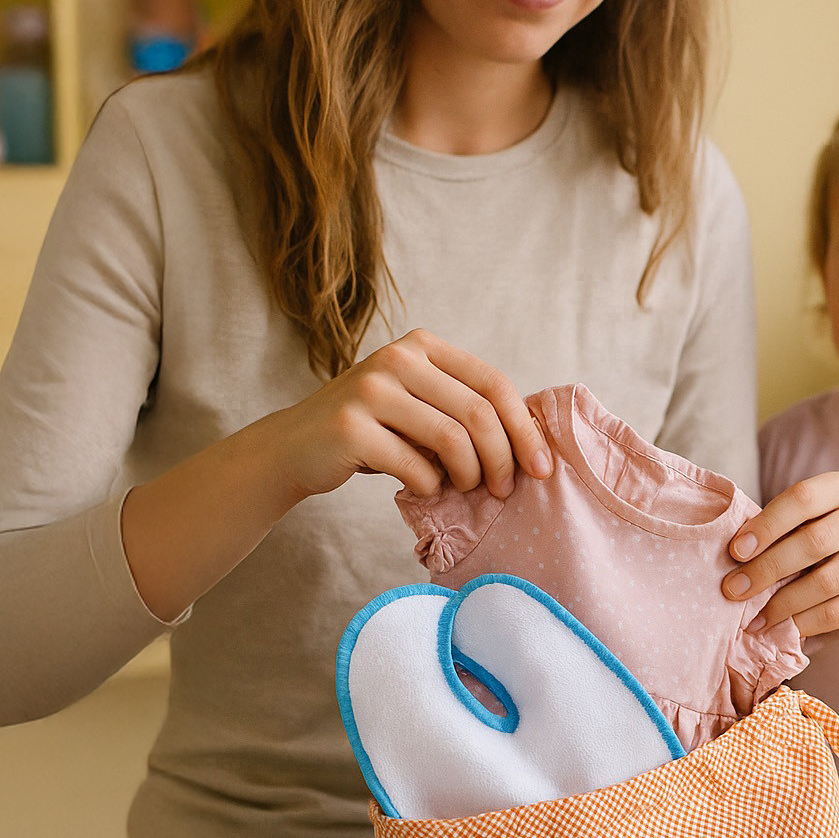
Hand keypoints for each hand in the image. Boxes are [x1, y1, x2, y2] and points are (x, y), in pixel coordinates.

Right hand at [254, 327, 552, 506]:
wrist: (296, 448)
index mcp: (423, 346)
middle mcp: (397, 358)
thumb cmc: (374, 433)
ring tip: (462, 488)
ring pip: (452, 440)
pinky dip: (430, 486)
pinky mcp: (350, 427)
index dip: (524, 430)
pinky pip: (416, 466)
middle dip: (502, 460)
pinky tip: (423, 487)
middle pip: (478, 413)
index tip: (542, 469)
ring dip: (468, 475)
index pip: (493, 384)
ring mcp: (370, 389)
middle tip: (503, 491)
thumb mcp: (419, 406)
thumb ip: (463, 409)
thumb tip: (532, 445)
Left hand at [723, 472, 838, 637]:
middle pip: (816, 541)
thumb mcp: (787, 528)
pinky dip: (805, 623)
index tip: (735, 552)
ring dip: (783, 603)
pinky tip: (783, 629)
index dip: (766, 525)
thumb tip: (733, 564)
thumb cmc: (801, 544)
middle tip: (734, 590)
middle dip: (768, 568)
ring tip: (754, 618)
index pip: (803, 499)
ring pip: (828, 580)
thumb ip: (768, 536)